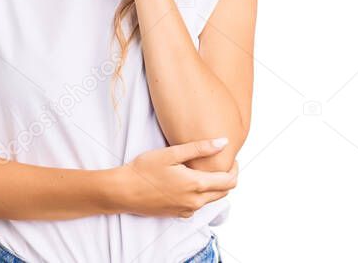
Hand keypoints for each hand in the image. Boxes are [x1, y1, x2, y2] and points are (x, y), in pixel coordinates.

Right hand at [117, 138, 238, 217]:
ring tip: (204, 169)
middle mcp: (195, 202)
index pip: (229, 181)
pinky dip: (201, 194)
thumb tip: (224, 142)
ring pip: (211, 199)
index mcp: (196, 185)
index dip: (235, 169)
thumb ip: (200, 148)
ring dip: (215, 186)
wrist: (123, 191)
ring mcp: (186, 210)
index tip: (231, 157)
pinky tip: (189, 181)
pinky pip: (197, 205)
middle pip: (224, 192)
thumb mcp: (172, 154)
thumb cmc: (144, 169)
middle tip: (221, 161)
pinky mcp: (178, 214)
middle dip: (228, 177)